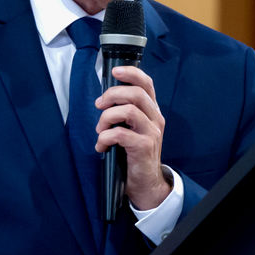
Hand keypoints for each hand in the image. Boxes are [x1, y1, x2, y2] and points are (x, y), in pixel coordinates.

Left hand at [95, 64, 170, 210]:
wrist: (146, 183)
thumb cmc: (134, 154)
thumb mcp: (133, 129)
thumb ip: (124, 112)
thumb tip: (104, 98)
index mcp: (152, 111)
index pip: (147, 84)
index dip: (131, 73)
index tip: (114, 72)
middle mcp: (155, 119)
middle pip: (136, 94)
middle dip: (112, 94)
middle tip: (98, 105)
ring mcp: (152, 133)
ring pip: (129, 111)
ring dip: (107, 117)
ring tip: (100, 129)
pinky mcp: (144, 147)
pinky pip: (120, 134)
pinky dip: (105, 137)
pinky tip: (101, 145)